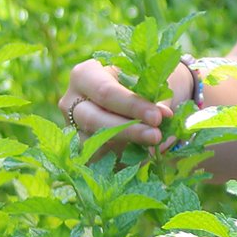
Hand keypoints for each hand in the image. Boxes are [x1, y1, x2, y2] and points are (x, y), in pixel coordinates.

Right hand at [59, 57, 191, 151]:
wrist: (140, 95)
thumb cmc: (144, 82)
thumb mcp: (151, 82)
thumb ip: (156, 98)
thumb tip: (165, 117)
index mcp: (85, 75)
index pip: (105, 92)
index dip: (131, 106)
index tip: (157, 117)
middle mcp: (71, 102)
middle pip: (94, 120)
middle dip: (128, 130)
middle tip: (156, 135)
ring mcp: (72, 128)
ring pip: (93, 145)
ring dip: (126, 148)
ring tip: (155, 145)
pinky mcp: (79, 150)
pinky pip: (97, 161)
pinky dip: (121, 161)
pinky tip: (143, 156)